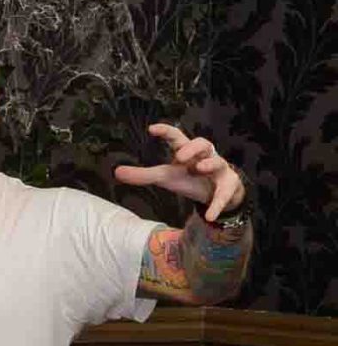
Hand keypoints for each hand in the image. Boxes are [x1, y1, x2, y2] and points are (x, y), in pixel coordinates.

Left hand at [114, 124, 245, 222]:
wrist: (215, 192)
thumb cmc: (189, 178)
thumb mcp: (165, 176)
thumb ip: (143, 175)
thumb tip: (116, 172)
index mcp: (187, 151)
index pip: (177, 137)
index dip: (166, 131)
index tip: (151, 129)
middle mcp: (204, 157)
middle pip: (203, 143)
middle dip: (192, 148)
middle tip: (179, 155)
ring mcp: (219, 170)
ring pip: (218, 163)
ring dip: (209, 164)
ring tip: (198, 169)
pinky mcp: (229, 186)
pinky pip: (225, 194)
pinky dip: (217, 205)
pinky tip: (210, 217)